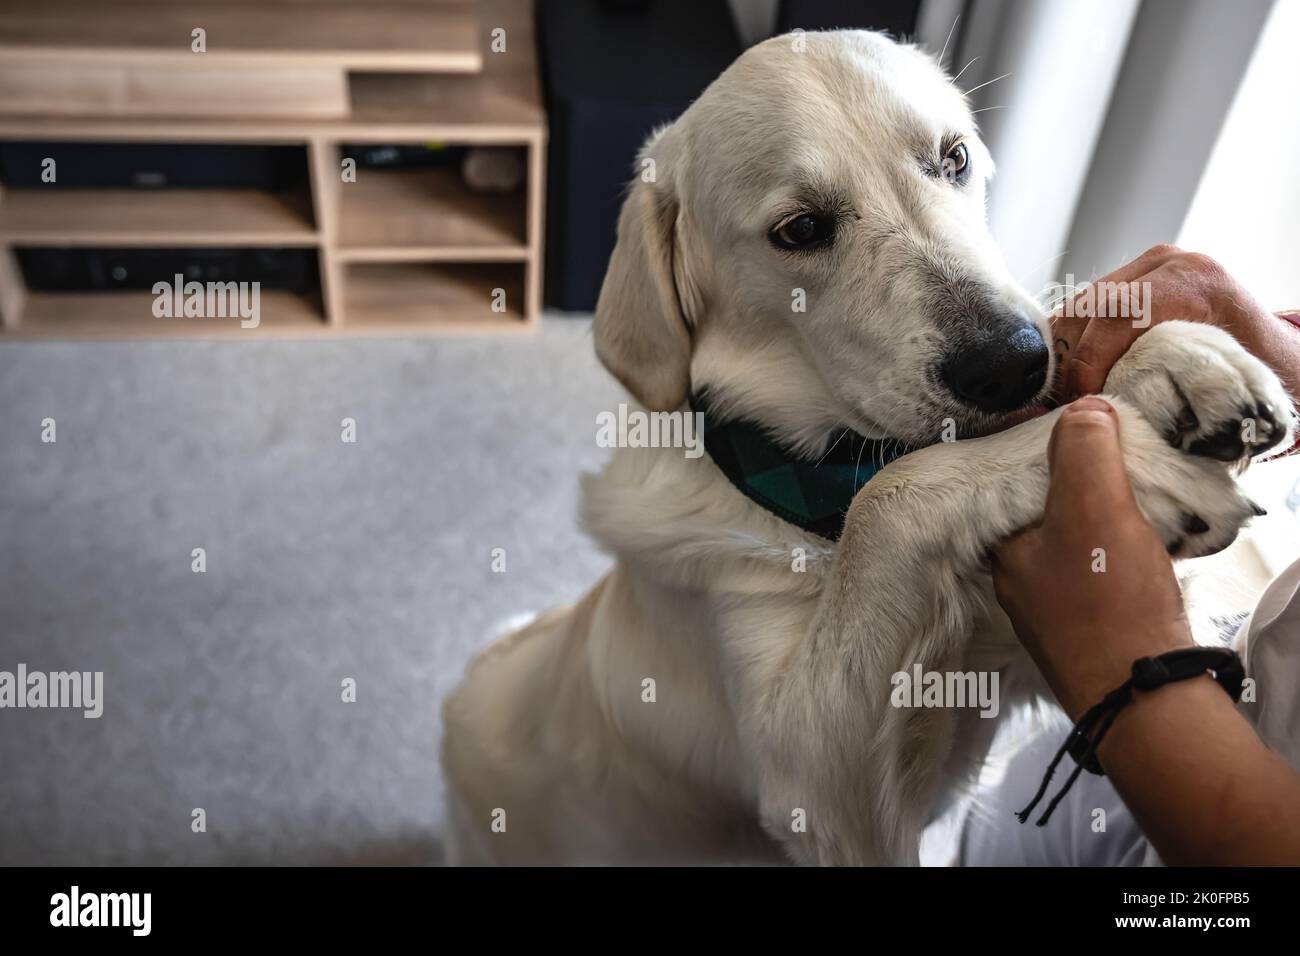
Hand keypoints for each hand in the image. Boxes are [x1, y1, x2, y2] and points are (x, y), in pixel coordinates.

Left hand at [991, 397, 1193, 719]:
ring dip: (1101, 532)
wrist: (1145, 695)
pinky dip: (1119, 565)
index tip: (1081, 446)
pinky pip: (1100, 585)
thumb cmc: (1108, 600)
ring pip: (1073, 555)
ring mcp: (1056, 617)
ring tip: (1135, 513)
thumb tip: (1084, 409)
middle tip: (1118, 475)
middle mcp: (1021, 587)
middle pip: (1044, 523)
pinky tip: (1143, 559)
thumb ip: (1084, 452)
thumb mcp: (1094, 506)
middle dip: (1077, 497)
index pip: (1013, 490)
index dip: (1047, 462)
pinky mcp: (1093, 637)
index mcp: (1005, 553)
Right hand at [1052, 244, 1299, 401]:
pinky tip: (1071, 372)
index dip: (1090, 359)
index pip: (1120, 312)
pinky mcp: (1129, 277)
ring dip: (1064, 350)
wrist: (1272, 349)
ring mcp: (1146, 265)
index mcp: (1196, 281)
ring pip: (1079, 305)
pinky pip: (1084, 307)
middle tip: (1066, 400)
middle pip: (1091, 306)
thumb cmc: (1258, 369)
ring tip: (1065, 390)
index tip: (1083, 397)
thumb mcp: (1226, 377)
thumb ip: (1175, 384)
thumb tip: (1112, 410)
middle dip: (1070, 358)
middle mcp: (1168, 263)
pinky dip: (1070, 341)